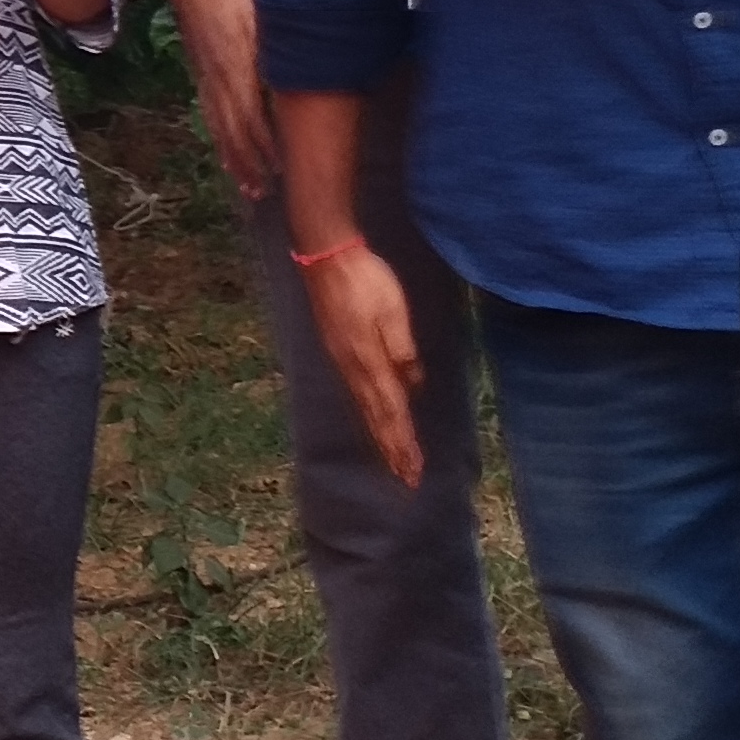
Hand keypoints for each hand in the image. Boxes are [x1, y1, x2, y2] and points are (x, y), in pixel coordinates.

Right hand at [154, 0, 272, 202]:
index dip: (267, 146)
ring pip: (222, 128)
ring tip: (251, 188)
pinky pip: (211, 115)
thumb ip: (285, 38)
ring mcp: (208, 78)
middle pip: (236, 130)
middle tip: (270, 192)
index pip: (252, 116)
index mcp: (239, 64)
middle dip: (253, 163)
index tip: (285, 171)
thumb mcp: (264, 6)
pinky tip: (227, 159)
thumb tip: (309, 66)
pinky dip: (221, 142)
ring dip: (237, 160)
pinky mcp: (203, 74)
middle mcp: (221, 78)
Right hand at [300, 246, 423, 487]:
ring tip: (393, 462)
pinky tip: (372, 421)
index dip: (403, 443)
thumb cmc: (365, 280)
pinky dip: (369, 416)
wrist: (325, 257)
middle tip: (406, 481)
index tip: (414, 472)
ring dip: (381, 438)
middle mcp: (353, 369)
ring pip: (365, 409)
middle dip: (392, 450)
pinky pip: (357, 395)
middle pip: (376, 418)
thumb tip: (412, 385)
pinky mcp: (338, 352)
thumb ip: (402, 350)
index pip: (392, 412)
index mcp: (369, 361)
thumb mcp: (393, 311)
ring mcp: (342, 362)